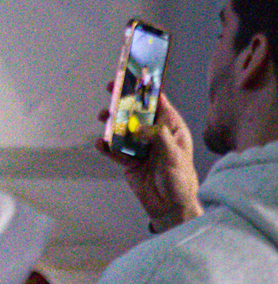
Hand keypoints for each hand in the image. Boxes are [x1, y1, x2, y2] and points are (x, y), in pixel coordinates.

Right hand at [96, 90, 201, 228]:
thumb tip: (141, 125)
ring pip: (123, 128)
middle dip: (124, 100)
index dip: (146, 89)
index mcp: (170, 129)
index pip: (158, 103)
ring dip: (112, 122)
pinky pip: (115, 149)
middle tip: (111, 88)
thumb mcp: (174, 156)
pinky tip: (101, 144)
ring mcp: (141, 147)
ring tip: (103, 117)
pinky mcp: (129, 161)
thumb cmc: (181, 180)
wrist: (171, 208)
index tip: (134, 76)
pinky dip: (107, 146)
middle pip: (136, 112)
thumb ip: (158, 137)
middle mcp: (154, 134)